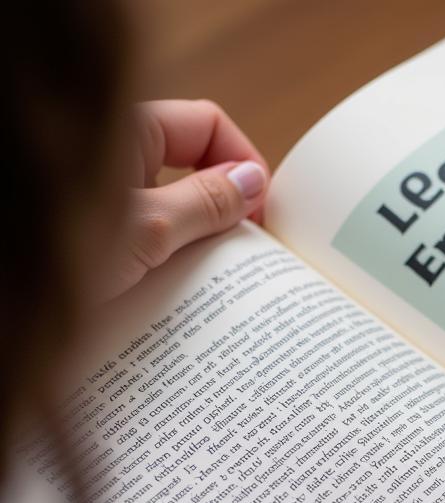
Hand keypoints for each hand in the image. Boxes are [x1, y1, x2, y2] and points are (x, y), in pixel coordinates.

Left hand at [105, 99, 268, 299]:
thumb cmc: (52, 252)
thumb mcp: (146, 227)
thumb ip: (203, 201)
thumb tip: (253, 181)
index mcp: (124, 131)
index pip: (206, 125)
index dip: (243, 164)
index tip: (261, 217)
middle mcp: (112, 157)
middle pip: (192, 169)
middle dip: (226, 210)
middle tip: (248, 256)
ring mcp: (99, 198)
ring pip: (173, 211)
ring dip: (198, 245)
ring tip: (216, 288)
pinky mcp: (90, 239)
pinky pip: (146, 242)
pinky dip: (168, 266)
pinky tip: (177, 302)